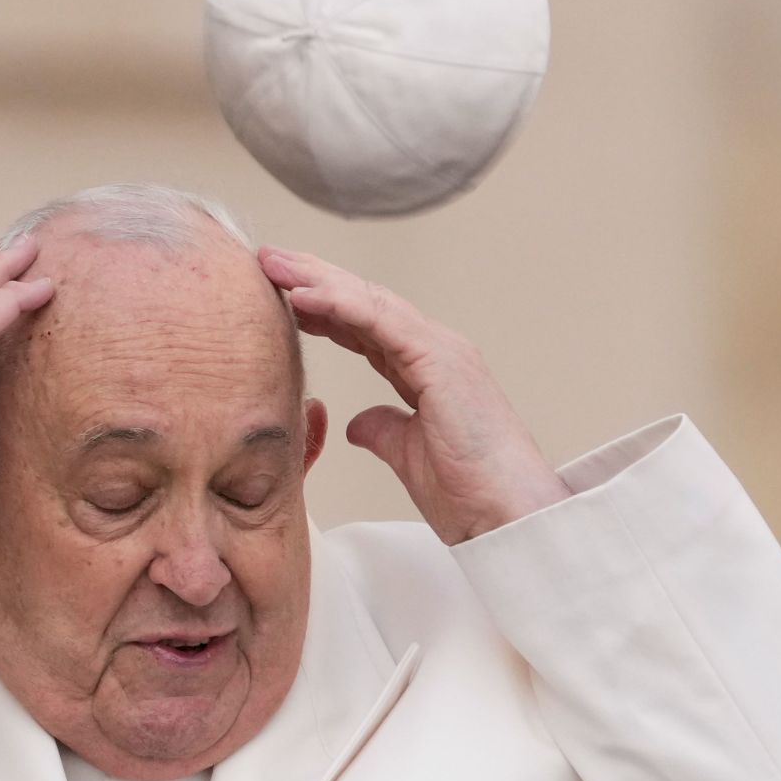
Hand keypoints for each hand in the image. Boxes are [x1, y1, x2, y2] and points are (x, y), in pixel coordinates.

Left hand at [258, 245, 569, 544]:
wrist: (512, 519)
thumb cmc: (472, 495)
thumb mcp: (409, 458)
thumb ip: (385, 430)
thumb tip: (358, 423)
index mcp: (427, 370)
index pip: (364, 326)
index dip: (323, 307)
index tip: (281, 295)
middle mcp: (435, 350)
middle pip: (364, 302)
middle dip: (314, 278)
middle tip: (268, 260)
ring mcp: (441, 350)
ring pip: (369, 301)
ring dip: (318, 279)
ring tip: (273, 264)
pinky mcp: (441, 360)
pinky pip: (380, 321)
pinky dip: (339, 303)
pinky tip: (303, 295)